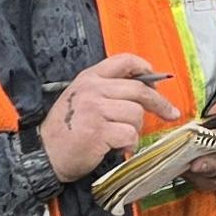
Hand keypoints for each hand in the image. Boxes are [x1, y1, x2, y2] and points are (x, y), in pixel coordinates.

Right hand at [39, 53, 175, 183]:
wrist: (45, 155)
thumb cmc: (66, 130)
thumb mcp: (81, 98)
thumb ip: (106, 90)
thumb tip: (145, 89)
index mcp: (89, 78)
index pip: (124, 61)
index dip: (145, 68)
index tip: (157, 80)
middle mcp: (92, 90)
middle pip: (139, 89)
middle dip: (159, 103)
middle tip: (170, 113)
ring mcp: (94, 110)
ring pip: (136, 114)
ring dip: (136, 129)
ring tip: (122, 137)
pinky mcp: (98, 132)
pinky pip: (129, 134)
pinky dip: (129, 144)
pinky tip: (118, 148)